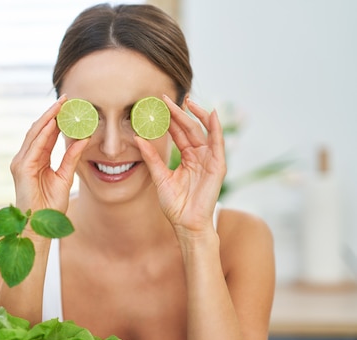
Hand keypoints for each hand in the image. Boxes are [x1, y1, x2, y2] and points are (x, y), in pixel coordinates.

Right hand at [10, 96, 88, 212]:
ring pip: (35, 134)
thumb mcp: (65, 177)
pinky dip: (44, 134)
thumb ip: (72, 157)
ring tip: (60, 105)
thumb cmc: (50, 206)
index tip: (69, 106)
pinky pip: (34, 147)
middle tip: (66, 98)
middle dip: (52, 113)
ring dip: (48, 118)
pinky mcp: (22, 169)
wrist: (40, 225)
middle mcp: (25, 158)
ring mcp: (21, 163)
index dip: (56, 119)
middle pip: (39, 130)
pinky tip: (53, 123)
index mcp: (35, 160)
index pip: (46, 134)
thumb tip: (84, 138)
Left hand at [135, 95, 225, 232]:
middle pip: (190, 128)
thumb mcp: (160, 177)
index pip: (178, 133)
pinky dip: (216, 128)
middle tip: (167, 98)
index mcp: (187, 157)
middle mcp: (199, 155)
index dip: (170, 119)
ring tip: (188, 101)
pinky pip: (218, 143)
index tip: (159, 105)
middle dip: (180, 113)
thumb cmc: (175, 205)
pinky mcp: (217, 166)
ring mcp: (209, 159)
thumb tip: (138, 139)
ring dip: (197, 115)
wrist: (186, 223)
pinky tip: (212, 115)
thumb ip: (151, 158)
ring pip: (203, 131)